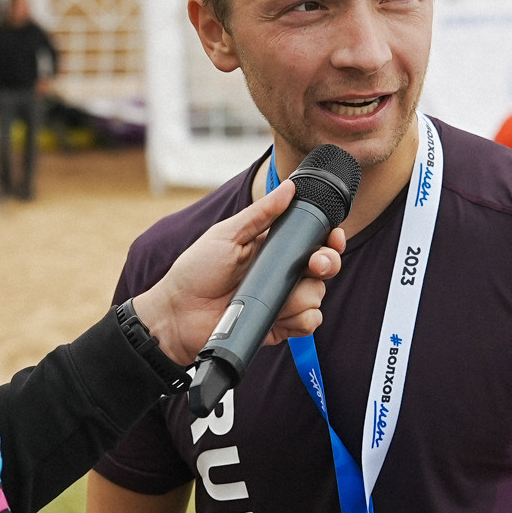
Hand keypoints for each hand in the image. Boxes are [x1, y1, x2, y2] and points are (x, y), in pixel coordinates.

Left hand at [132, 179, 344, 363]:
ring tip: (275, 298)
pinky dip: (300, 320)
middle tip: (314, 265)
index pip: (312, 240)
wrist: (178, 315)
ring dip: (303, 296)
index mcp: (273, 247)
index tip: (333, 236)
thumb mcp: (227, 234)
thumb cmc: (196, 271)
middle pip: (324, 267)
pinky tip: (279, 317)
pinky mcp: (281, 325)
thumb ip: (260, 213)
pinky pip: (309, 323)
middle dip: (326, 263)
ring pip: (317, 295)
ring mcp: (282, 300)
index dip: (329, 238)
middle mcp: (282, 273)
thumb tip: (289, 187)